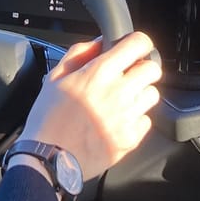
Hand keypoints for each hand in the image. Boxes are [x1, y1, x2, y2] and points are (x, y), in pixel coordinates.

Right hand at [20, 32, 161, 180]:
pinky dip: (135, 120)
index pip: (138, 44)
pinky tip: (117, 122)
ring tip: (122, 102)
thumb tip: (99, 43)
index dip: (138, 44)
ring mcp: (127, 116)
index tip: (133, 50)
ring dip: (140, 95)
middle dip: (143, 70)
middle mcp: (118, 92)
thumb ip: (79, 54)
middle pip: (152, 70)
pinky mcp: (131, 138)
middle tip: (130, 77)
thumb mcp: (54, 78)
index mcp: (99, 73)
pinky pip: (146, 121)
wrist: (47, 158)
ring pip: (152, 95)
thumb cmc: (47, 118)